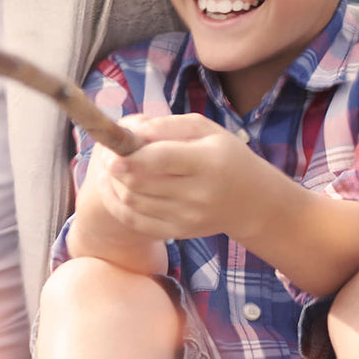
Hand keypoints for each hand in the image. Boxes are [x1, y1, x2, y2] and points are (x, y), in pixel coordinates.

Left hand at [94, 113, 264, 241]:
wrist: (251, 202)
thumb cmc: (225, 156)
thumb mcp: (206, 130)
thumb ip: (168, 126)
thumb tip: (132, 130)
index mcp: (208, 162)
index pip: (161, 160)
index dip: (131, 157)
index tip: (111, 151)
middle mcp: (198, 194)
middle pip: (141, 184)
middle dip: (116, 169)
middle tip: (107, 156)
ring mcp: (187, 217)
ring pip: (134, 202)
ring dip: (113, 185)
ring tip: (109, 169)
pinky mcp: (178, 232)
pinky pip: (136, 222)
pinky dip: (118, 205)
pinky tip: (112, 189)